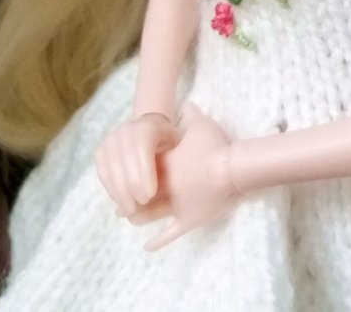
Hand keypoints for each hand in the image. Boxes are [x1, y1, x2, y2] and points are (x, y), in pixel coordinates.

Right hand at [95, 112, 181, 217]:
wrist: (151, 129)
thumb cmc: (170, 141)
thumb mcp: (181, 142)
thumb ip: (181, 155)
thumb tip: (186, 171)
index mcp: (148, 126)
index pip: (142, 149)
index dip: (144, 173)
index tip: (151, 195)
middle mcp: (126, 130)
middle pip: (125, 161)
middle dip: (132, 186)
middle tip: (141, 205)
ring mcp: (111, 139)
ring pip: (111, 168)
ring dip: (120, 191)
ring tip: (131, 209)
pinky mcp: (101, 151)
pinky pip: (103, 172)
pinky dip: (111, 188)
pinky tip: (121, 201)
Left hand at [136, 103, 239, 249]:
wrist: (231, 168)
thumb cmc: (215, 146)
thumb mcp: (201, 124)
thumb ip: (191, 114)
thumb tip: (188, 103)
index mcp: (166, 164)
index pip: (142, 171)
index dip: (132, 175)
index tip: (123, 178)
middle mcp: (166, 186)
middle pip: (141, 195)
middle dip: (129, 199)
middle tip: (119, 203)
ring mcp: (176, 205)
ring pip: (150, 215)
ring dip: (139, 218)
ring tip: (131, 220)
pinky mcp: (188, 220)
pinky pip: (169, 234)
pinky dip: (158, 242)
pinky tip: (147, 247)